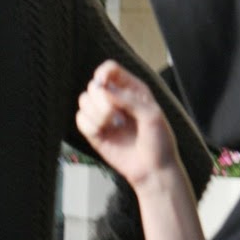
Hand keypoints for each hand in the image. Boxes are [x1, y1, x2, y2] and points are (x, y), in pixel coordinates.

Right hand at [76, 61, 181, 191]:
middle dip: (101, 100)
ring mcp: (104, 116)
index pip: (109, 70)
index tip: (103, 84)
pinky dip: (90, 125)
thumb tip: (103, 90)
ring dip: (97, 114)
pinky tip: (104, 133)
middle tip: (117, 116)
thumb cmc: (159, 141)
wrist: (153, 170)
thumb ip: (128, 99)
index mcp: (132, 89)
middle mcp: (115, 100)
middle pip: (93, 86)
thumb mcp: (151, 114)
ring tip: (114, 126)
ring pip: (83, 101)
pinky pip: (80, 120)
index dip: (103, 73)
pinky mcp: (95, 133)